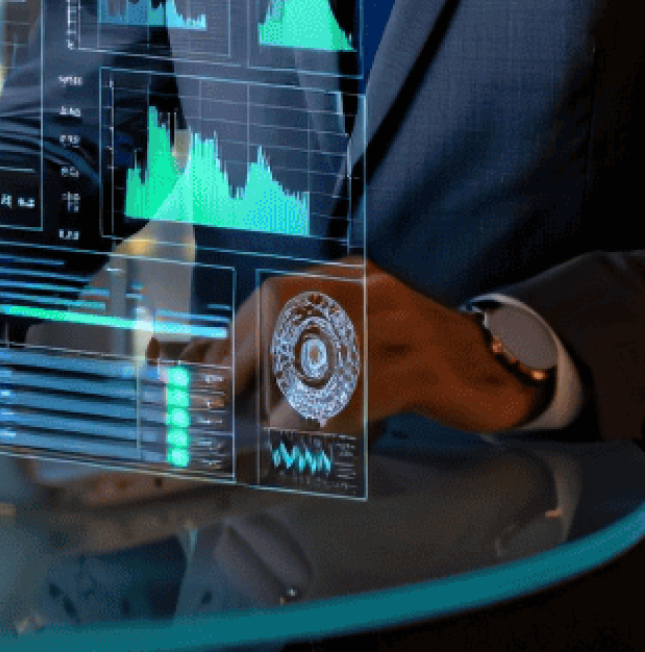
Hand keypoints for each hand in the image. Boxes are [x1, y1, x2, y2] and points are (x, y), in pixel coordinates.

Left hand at [179, 259, 538, 435]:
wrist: (499, 364)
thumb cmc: (417, 353)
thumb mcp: (364, 328)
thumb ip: (313, 338)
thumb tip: (244, 369)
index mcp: (350, 274)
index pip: (275, 295)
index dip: (237, 336)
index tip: (211, 375)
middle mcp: (370, 288)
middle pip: (288, 311)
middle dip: (248, 356)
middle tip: (224, 398)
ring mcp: (400, 323)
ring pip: (324, 350)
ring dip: (286, 391)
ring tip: (266, 426)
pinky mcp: (425, 366)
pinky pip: (367, 388)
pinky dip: (333, 414)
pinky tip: (313, 434)